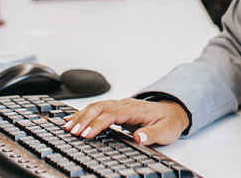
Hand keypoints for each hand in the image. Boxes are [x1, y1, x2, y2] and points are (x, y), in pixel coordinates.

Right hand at [63, 98, 189, 144]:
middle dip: (84, 119)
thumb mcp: (166, 131)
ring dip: (81, 116)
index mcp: (135, 108)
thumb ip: (152, 134)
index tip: (86, 134)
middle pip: (100, 107)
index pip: (112, 114)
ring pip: (96, 106)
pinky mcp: (116, 109)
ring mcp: (120, 105)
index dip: (98, 123)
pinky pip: (97, 109)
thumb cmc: (168, 121)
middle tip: (71, 131)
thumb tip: (139, 137)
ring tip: (66, 126)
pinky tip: (72, 119)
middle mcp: (125, 104)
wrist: (173, 111)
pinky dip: (83, 114)